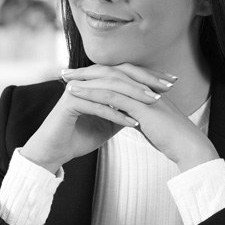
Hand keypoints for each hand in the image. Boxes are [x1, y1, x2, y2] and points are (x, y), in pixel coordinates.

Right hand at [21, 64, 174, 171]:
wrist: (54, 152)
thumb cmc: (79, 137)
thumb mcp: (108, 122)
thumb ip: (124, 110)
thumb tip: (146, 106)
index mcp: (94, 81)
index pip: (125, 72)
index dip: (148, 76)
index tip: (171, 82)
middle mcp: (85, 81)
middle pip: (119, 74)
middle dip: (145, 80)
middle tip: (167, 88)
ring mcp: (76, 90)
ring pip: (109, 87)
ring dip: (133, 95)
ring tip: (153, 103)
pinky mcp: (69, 104)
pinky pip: (97, 106)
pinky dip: (116, 114)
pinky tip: (133, 123)